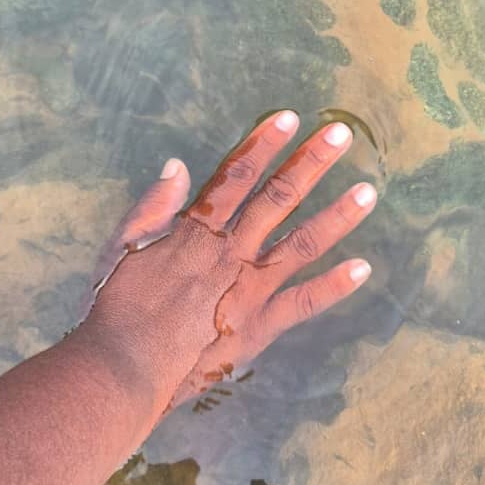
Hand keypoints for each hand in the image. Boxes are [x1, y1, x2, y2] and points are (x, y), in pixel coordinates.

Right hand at [73, 110, 376, 416]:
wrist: (124, 367)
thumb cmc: (115, 308)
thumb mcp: (120, 248)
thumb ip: (151, 207)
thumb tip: (178, 165)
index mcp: (196, 231)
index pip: (235, 176)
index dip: (262, 143)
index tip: (289, 117)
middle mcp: (231, 252)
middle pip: (278, 199)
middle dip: (311, 163)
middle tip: (341, 135)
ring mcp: (250, 289)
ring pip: (302, 244)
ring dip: (337, 216)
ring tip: (369, 191)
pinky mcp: (259, 326)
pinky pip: (303, 303)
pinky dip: (334, 286)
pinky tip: (363, 268)